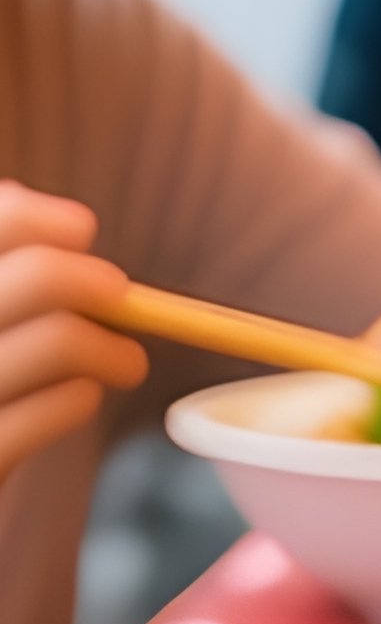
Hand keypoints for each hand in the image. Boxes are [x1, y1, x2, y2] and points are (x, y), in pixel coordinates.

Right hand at [0, 182, 147, 478]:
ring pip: (62, 339)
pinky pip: (60, 406)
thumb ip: (6, 278)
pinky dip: (79, 397)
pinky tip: (78, 399)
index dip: (30, 217)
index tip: (79, 228)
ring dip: (110, 348)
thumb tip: (70, 227)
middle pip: (39, 277)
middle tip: (118, 295)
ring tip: (126, 364)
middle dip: (90, 281)